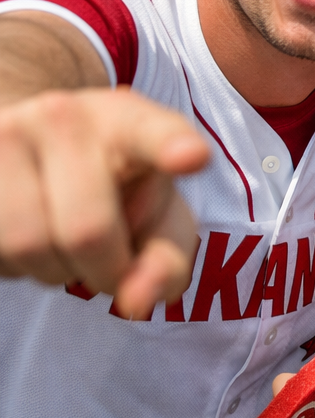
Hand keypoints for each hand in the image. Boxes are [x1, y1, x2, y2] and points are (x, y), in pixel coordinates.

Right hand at [0, 88, 206, 318]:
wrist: (39, 150)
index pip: (150, 131)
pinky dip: (16, 265)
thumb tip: (136, 302)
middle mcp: (63, 115)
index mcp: (128, 120)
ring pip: (27, 245)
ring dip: (53, 270)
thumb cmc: (117, 190)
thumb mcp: (157, 216)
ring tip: (65, 243)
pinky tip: (28, 237)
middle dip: (105, 271)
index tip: (192, 157)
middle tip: (110, 265)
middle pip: (87, 229)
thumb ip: (166, 261)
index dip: (171, 146)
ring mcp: (4, 133)